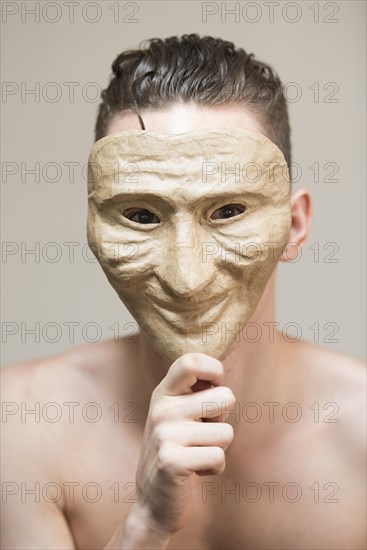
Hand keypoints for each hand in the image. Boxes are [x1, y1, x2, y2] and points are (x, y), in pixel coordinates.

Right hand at [132, 352, 234, 535]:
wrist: (152, 502)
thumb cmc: (176, 451)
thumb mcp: (177, 415)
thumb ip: (194, 392)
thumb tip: (219, 374)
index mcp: (163, 393)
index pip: (190, 361)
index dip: (214, 370)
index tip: (215, 388)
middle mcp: (161, 409)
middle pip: (225, 397)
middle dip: (223, 419)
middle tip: (203, 434)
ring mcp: (164, 434)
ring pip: (226, 432)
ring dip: (219, 448)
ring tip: (197, 454)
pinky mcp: (171, 461)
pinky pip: (218, 457)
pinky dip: (215, 468)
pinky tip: (196, 472)